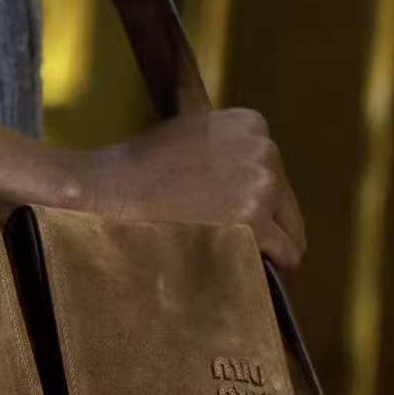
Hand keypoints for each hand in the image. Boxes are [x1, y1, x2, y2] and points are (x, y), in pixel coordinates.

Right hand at [72, 109, 306, 273]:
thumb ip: (220, 145)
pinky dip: (266, 270)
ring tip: (226, 260)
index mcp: (250, 124)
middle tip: (225, 245)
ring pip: (289, 236)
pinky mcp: (254, 219)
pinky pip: (284, 257)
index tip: (227, 217)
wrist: (104, 191)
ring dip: (263, 252)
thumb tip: (224, 146)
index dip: (256, 205)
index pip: (276, 177)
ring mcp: (262, 183)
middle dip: (263, 230)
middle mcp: (264, 148)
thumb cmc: (135, 170)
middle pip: (286, 206)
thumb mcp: (185, 133)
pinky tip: (237, 270)